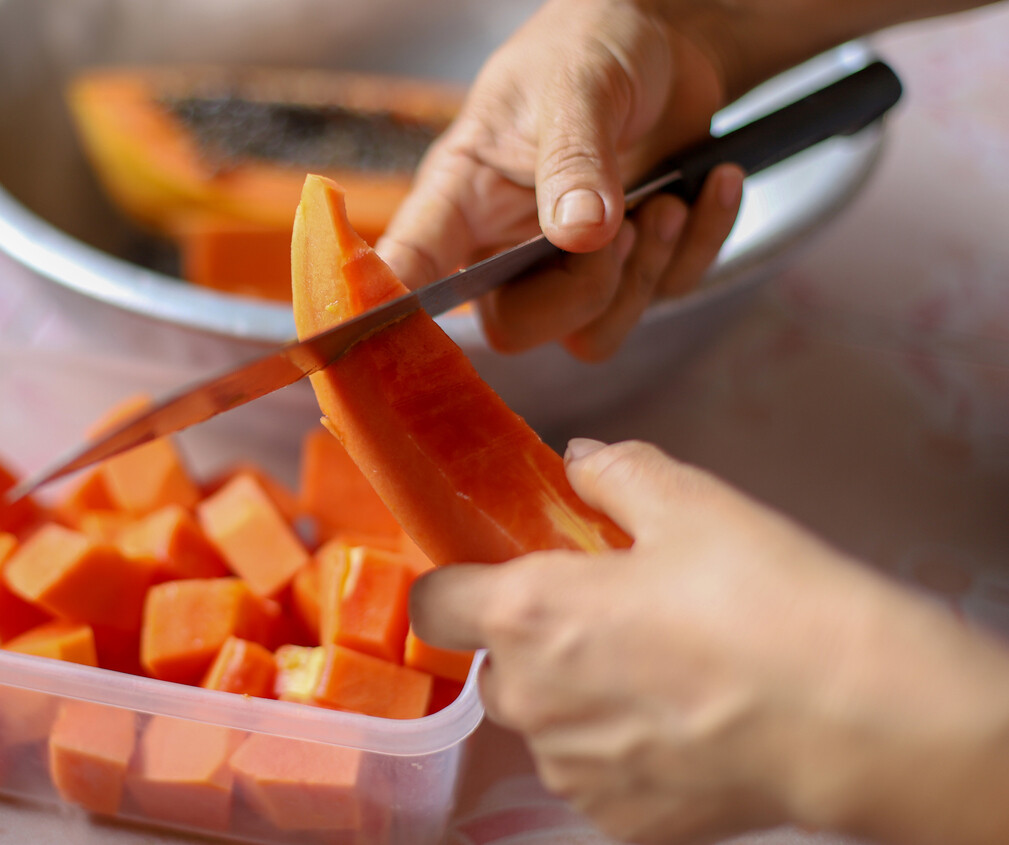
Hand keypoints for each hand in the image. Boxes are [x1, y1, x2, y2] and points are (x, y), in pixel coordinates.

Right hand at [376, 0, 743, 360]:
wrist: (668, 40)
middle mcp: (504, 245)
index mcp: (463, 196)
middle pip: (516, 328)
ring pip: (592, 334)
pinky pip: (662, 298)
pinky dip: (700, 246)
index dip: (401, 305)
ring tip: (669, 201)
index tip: (398, 326)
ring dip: (646, 275)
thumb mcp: (577, 84)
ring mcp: (565, 265)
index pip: (413, 262)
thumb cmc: (593, 45)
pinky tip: (712, 187)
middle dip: (584, 290)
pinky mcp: (627, 268)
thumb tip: (579, 234)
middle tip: (625, 224)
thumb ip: (574, 158)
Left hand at [410, 439, 1008, 844]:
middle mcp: (530, 701)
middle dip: (532, 644)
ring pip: (546, 727)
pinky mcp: (620, 823)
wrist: (855, 717)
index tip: (499, 576)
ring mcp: (572, 772)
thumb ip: (615, 473)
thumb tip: (579, 462)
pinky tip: (686, 727)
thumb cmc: (764, 598)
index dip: (458, 585)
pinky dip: (622, 754)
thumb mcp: (690, 502)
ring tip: (663, 675)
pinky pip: (595, 777)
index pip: (432, 604)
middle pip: (493, 668)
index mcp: (527, 614)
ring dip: (577, 702)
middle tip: (609, 619)